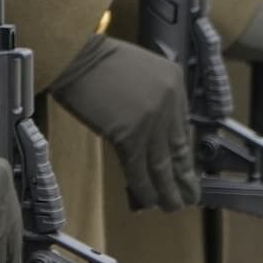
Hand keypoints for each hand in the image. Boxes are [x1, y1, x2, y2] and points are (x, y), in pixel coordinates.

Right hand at [49, 33, 199, 211]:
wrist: (73, 56)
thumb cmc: (95, 60)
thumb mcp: (138, 71)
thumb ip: (151, 99)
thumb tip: (150, 135)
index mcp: (174, 83)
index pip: (183, 128)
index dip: (183, 154)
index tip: (185, 170)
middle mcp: (169, 103)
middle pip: (178, 149)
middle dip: (183, 178)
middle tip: (188, 196)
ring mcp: (151, 120)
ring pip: (162, 164)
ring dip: (167, 190)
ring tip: (172, 205)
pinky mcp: (129, 134)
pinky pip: (139, 168)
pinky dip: (143, 187)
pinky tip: (147, 201)